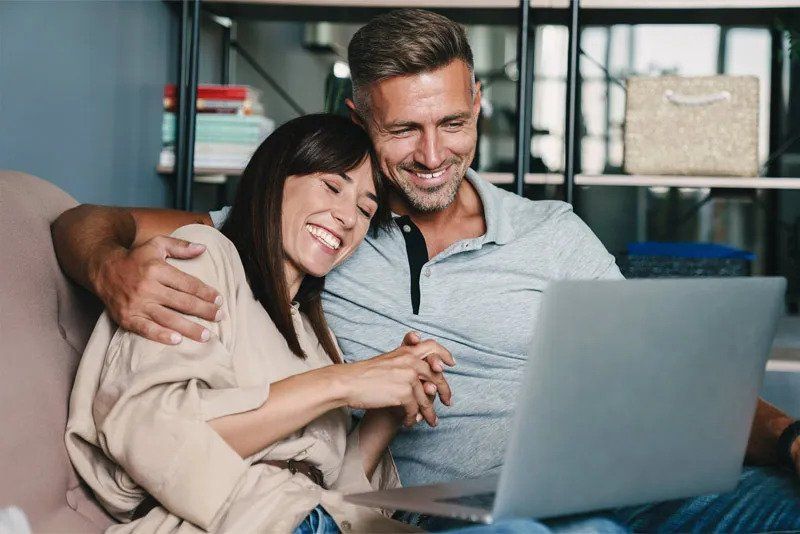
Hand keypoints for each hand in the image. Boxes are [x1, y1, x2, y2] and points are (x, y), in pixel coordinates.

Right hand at [93, 236, 222, 343]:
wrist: (103, 269)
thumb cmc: (135, 258)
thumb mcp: (157, 245)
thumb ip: (180, 246)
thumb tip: (203, 248)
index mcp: (157, 269)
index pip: (188, 284)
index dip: (206, 293)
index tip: (220, 300)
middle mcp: (148, 287)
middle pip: (182, 302)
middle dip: (204, 310)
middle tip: (220, 317)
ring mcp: (137, 304)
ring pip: (168, 318)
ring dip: (189, 328)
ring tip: (206, 335)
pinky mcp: (127, 317)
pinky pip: (146, 329)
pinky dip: (161, 336)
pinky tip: (177, 341)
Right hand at [334, 335, 454, 427]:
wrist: (348, 382)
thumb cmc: (362, 374)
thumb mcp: (386, 361)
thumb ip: (404, 363)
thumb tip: (423, 378)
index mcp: (406, 351)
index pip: (432, 346)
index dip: (444, 354)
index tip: (451, 364)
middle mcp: (410, 361)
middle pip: (436, 376)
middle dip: (444, 390)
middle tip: (448, 401)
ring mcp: (408, 377)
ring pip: (426, 397)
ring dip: (429, 412)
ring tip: (431, 421)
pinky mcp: (403, 393)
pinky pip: (414, 409)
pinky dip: (413, 418)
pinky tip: (409, 423)